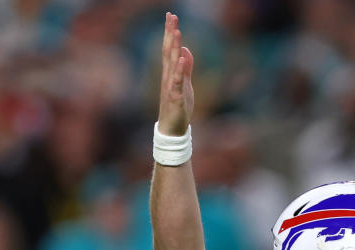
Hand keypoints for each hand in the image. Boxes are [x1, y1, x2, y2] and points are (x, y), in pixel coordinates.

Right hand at [157, 12, 193, 135]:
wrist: (172, 128)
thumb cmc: (178, 107)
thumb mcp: (186, 84)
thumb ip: (186, 68)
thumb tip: (185, 51)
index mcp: (170, 73)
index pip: (169, 49)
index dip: (170, 33)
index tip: (171, 17)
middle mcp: (168, 76)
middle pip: (168, 51)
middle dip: (170, 33)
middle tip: (171, 16)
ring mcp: (170, 86)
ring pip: (172, 63)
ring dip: (174, 47)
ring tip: (176, 32)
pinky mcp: (175, 97)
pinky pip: (177, 82)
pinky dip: (179, 70)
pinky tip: (181, 58)